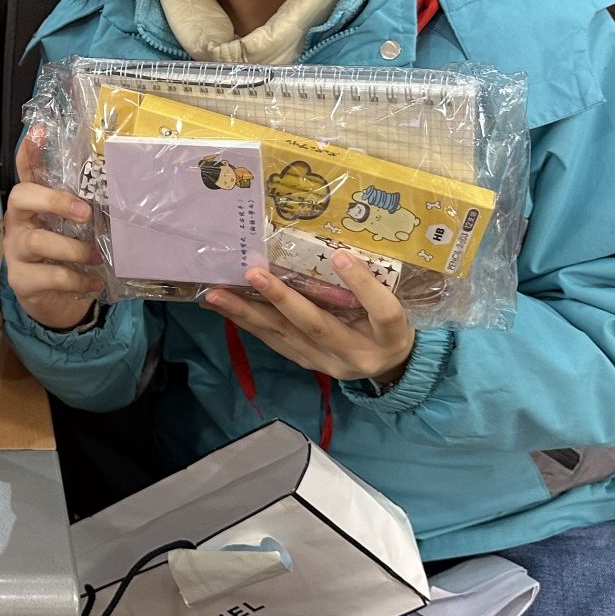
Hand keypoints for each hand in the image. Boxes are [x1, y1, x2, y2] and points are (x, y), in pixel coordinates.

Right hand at [4, 126, 104, 329]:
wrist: (52, 303)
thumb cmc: (65, 257)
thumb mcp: (72, 231)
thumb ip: (83, 212)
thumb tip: (119, 191)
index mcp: (31, 205)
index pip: (25, 172)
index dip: (29, 152)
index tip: (39, 130)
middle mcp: (16, 223)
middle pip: (20, 197)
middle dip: (54, 200)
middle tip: (86, 212)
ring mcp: (15, 251)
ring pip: (37, 240)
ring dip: (73, 248)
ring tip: (96, 256)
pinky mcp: (21, 281)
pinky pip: (51, 276)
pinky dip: (78, 279)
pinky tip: (94, 281)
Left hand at [204, 252, 412, 384]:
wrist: (392, 367)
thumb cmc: (392, 325)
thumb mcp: (399, 304)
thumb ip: (374, 284)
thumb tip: (337, 248)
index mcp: (390, 336)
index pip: (382, 312)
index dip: (362, 285)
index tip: (340, 255)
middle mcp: (357, 355)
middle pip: (317, 326)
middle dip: (282, 299)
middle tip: (252, 272)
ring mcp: (328, 364)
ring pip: (285, 336)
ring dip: (248, 313)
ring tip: (216, 295)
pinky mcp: (308, 364)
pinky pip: (275, 342)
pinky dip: (248, 323)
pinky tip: (225, 309)